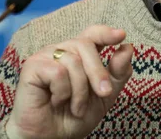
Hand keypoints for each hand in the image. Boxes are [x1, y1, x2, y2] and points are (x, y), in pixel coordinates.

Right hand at [6, 25, 132, 138]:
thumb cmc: (75, 116)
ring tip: (75, 107)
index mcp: (79, 54)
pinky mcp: (32, 67)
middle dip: (98, 72)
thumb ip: (118, 73)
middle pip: (86, 45)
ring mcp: (45, 56)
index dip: (105, 32)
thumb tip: (127, 48)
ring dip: (80, 91)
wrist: (52, 138)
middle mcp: (62, 50)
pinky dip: (62, 92)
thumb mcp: (105, 96)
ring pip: (73, 61)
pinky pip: (57, 72)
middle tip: (104, 93)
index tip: (121, 35)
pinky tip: (56, 101)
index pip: (93, 34)